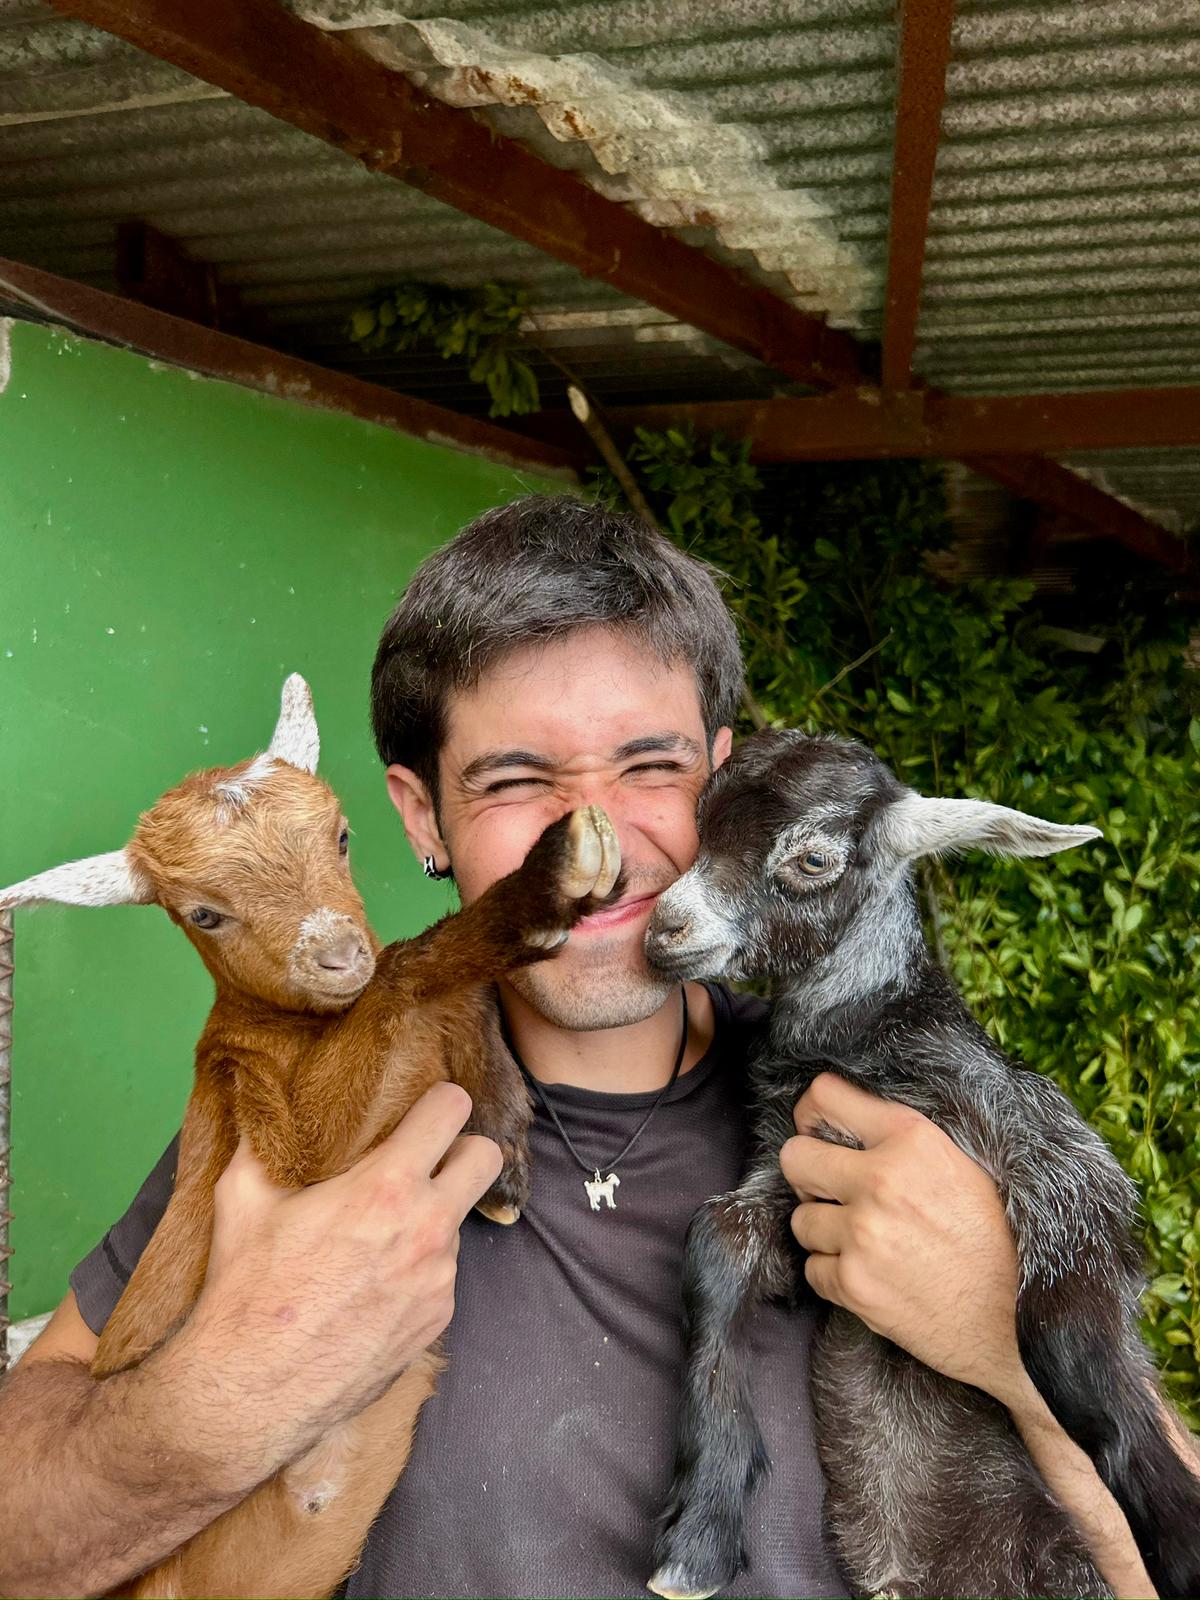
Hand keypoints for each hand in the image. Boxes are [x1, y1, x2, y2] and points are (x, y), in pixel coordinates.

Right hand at [173, 1082, 500, 1480]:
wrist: (252, 1394)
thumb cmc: (246, 1293)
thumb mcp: (241, 1199)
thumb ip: (260, 1141)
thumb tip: (261, 1103)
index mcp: (386, 1188)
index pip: (451, 1110)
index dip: (439, 1101)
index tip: (423, 1107)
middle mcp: (427, 1229)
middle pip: (486, 1157)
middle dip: (461, 1149)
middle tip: (426, 1159)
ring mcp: (439, 1279)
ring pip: (458, 1221)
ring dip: (431, 1217)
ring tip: (379, 1234)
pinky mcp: (438, 1320)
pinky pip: (443, 1273)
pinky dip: (418, 1268)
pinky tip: (375, 1283)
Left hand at [781, 1073, 1024, 1404]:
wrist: (1021, 1325)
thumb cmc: (1002, 1244)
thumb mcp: (968, 1167)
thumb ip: (908, 1140)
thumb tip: (852, 1121)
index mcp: (912, 1139)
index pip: (825, 1096)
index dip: (813, 1114)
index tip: (817, 1130)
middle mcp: (881, 1180)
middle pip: (794, 1157)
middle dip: (808, 1175)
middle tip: (833, 1192)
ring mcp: (862, 1234)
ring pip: (801, 1219)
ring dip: (825, 1231)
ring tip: (867, 1242)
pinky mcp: (853, 1285)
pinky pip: (813, 1269)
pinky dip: (835, 1276)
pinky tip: (873, 1276)